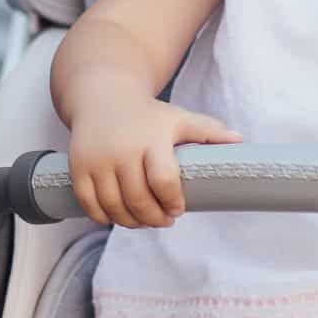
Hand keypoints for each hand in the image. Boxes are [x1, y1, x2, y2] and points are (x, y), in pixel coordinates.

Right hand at [65, 73, 239, 229]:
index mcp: (151, 139)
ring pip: (114, 206)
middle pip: (138, 199)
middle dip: (154, 218)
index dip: (172, 202)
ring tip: (143, 220)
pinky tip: (117, 215)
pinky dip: (103, 217)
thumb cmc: (147, 114)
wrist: (102, 96)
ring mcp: (97, 159)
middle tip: (163, 220)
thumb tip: (240, 141)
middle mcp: (122, 149)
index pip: (164, 181)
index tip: (178, 209)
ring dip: (131, 221)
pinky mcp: (78, 167)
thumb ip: (209, 131)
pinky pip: (89, 204)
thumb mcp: (178, 118)